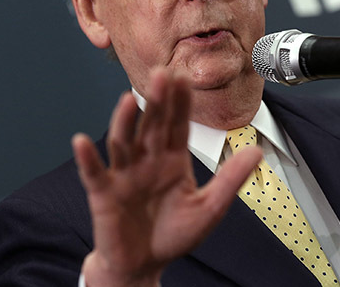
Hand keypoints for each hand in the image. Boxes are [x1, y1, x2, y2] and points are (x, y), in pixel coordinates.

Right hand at [72, 67, 261, 286]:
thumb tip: (257, 153)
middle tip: (161, 73)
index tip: (185, 77)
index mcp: (172, 160)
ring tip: (129, 100)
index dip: (181, 103)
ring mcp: (124, 174)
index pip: (177, 125)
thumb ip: (229, 180)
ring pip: (123, 142)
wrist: (143, 266)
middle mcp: (147, 160)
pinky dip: (87, 158)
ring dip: (124, 121)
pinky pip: (94, 173)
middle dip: (156, 101)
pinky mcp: (104, 193)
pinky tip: (82, 141)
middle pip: (151, 126)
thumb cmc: (172, 235)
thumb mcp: (208, 209)